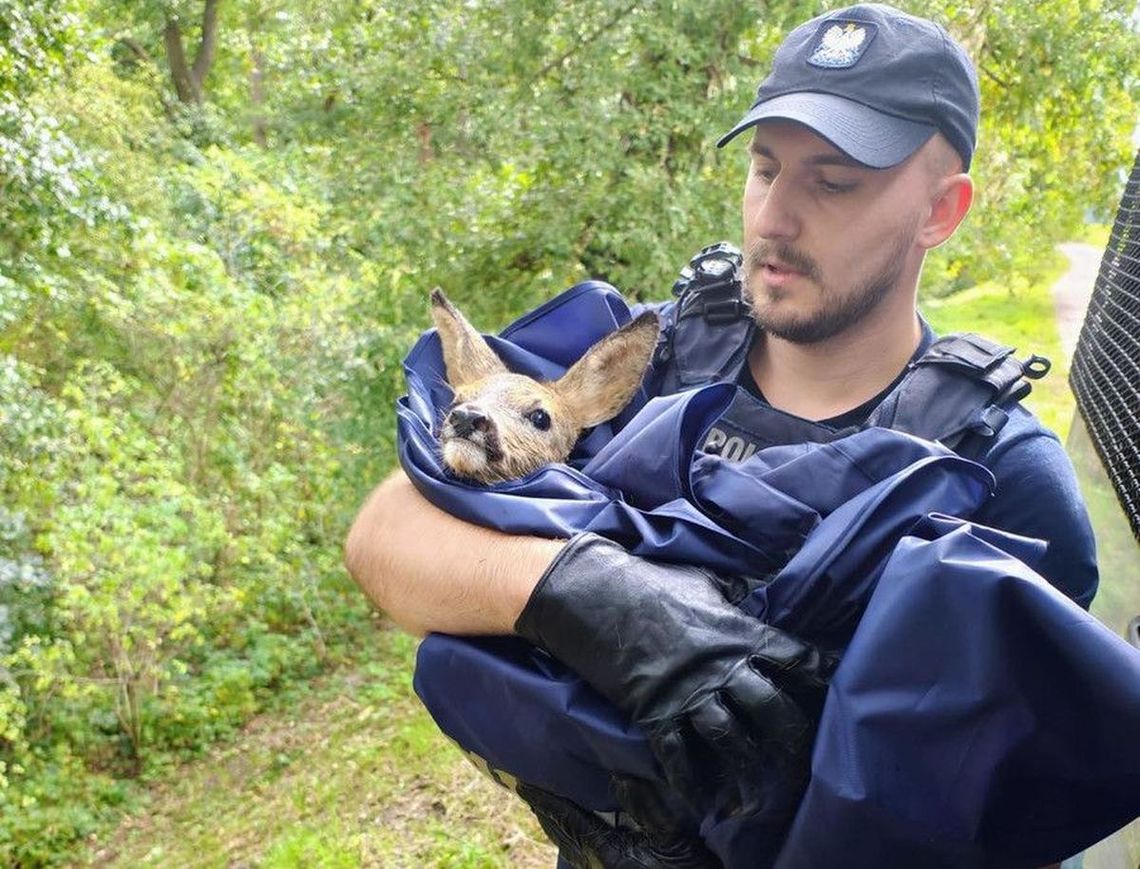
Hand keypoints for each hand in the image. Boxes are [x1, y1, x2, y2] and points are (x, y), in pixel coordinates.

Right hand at [515, 533, 834, 818]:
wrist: (595, 593)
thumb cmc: (651, 582)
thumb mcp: (702, 582)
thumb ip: (731, 601)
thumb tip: (747, 601)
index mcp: (739, 631)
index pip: (795, 658)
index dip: (820, 676)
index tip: (837, 690)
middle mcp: (722, 666)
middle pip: (772, 708)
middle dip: (791, 737)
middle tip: (802, 762)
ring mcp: (689, 691)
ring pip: (731, 738)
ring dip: (746, 771)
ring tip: (757, 801)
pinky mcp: (655, 710)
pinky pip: (679, 755)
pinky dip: (689, 783)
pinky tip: (700, 803)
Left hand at [516, 778, 719, 867]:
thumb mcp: (676, 841)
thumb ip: (649, 807)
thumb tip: (621, 773)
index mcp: (607, 852)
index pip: (568, 819)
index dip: (545, 799)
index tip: (523, 781)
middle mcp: (599, 863)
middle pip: (563, 833)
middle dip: (546, 810)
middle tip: (529, 786)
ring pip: (572, 844)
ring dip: (558, 822)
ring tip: (548, 801)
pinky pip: (584, 850)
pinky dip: (573, 832)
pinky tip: (579, 825)